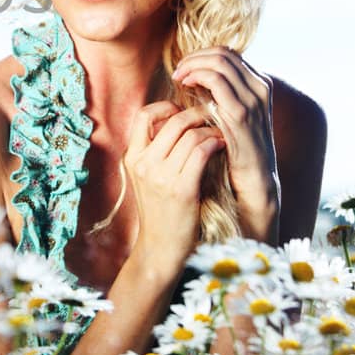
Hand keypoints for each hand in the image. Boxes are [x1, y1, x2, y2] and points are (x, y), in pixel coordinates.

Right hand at [124, 101, 225, 280]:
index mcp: (132, 157)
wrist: (161, 248)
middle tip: (212, 115)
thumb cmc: (160, 210)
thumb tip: (178, 121)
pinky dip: (215, 144)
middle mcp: (144, 163)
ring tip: (221, 133)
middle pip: (173, 121)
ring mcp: (161, 176)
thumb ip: (155, 151)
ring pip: (191, 134)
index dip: (166, 106)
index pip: (144, 115)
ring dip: (211, 130)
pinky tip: (222, 146)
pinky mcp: (181, 189)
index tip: (182, 111)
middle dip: (197, 113)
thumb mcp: (147, 177)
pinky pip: (201, 152)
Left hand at [171, 48, 278, 242]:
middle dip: (195, 57)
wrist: (255, 177)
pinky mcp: (241, 113)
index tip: (184, 67)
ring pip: (219, 62)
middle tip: (178, 70)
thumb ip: (218, 92)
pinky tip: (185, 85)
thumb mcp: (229, 113)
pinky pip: (216, 81)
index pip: (228, 53)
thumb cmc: (236, 146)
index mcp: (259, 84)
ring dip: (193, 65)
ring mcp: (253, 99)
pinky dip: (196, 76)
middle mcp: (260, 87)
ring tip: (178, 77)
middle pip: (223, 53)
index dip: (202, 55)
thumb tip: (192, 72)